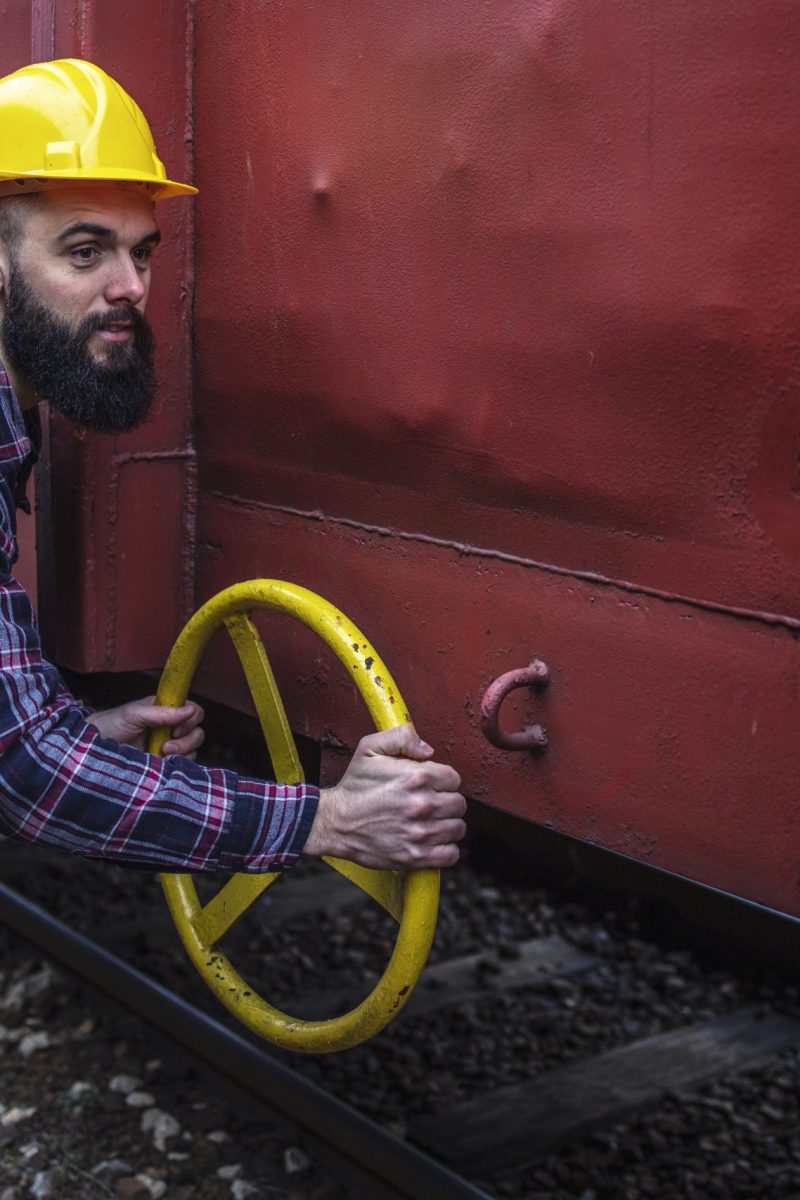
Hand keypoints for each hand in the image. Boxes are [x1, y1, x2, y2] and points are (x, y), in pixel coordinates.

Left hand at [88, 695, 205, 757]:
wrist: (92, 751)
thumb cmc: (110, 725)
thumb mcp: (134, 714)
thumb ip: (161, 712)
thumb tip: (190, 709)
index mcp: (166, 711)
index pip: (193, 711)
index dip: (191, 719)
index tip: (176, 728)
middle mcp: (170, 729)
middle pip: (198, 732)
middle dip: (187, 740)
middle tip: (166, 746)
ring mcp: (168, 748)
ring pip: (194, 750)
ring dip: (183, 753)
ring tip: (160, 754)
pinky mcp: (164, 766)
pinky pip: (183, 767)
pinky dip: (178, 766)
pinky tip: (162, 764)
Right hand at [303, 724, 465, 869]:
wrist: (335, 822)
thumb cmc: (354, 787)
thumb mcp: (370, 748)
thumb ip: (402, 736)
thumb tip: (428, 749)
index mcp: (417, 776)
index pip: (454, 778)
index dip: (443, 781)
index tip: (433, 786)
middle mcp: (423, 804)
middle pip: (459, 804)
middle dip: (447, 802)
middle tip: (431, 804)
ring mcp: (421, 833)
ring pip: (457, 828)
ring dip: (447, 825)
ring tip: (431, 822)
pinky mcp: (416, 856)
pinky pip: (451, 854)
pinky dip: (446, 849)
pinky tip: (432, 841)